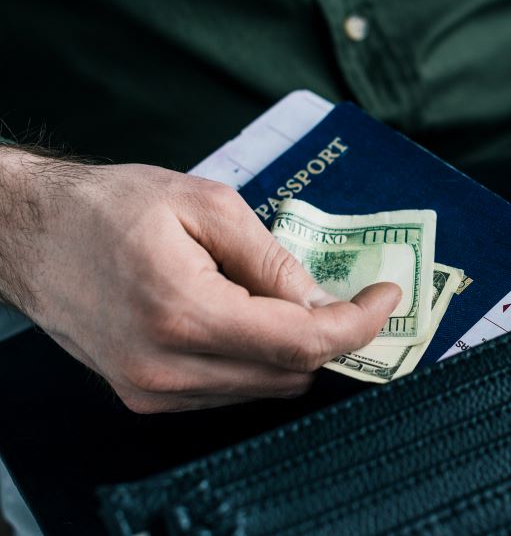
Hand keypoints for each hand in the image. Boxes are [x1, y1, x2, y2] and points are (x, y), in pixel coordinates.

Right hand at [0, 149, 399, 412]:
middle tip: (340, 290)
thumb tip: (320, 300)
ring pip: (263, 387)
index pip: (299, 343)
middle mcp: (166, 367)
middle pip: (289, 372)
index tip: (386, 297)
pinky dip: (256, 358)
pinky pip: (229, 390)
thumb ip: (269, 257)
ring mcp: (152, 390)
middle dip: (327, 333)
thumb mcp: (204, 203)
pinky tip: (244, 315)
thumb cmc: (110, 205)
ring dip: (292, 347)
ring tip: (277, 294)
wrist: (28, 234)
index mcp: (182, 311)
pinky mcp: (145, 396)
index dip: (356, 324)